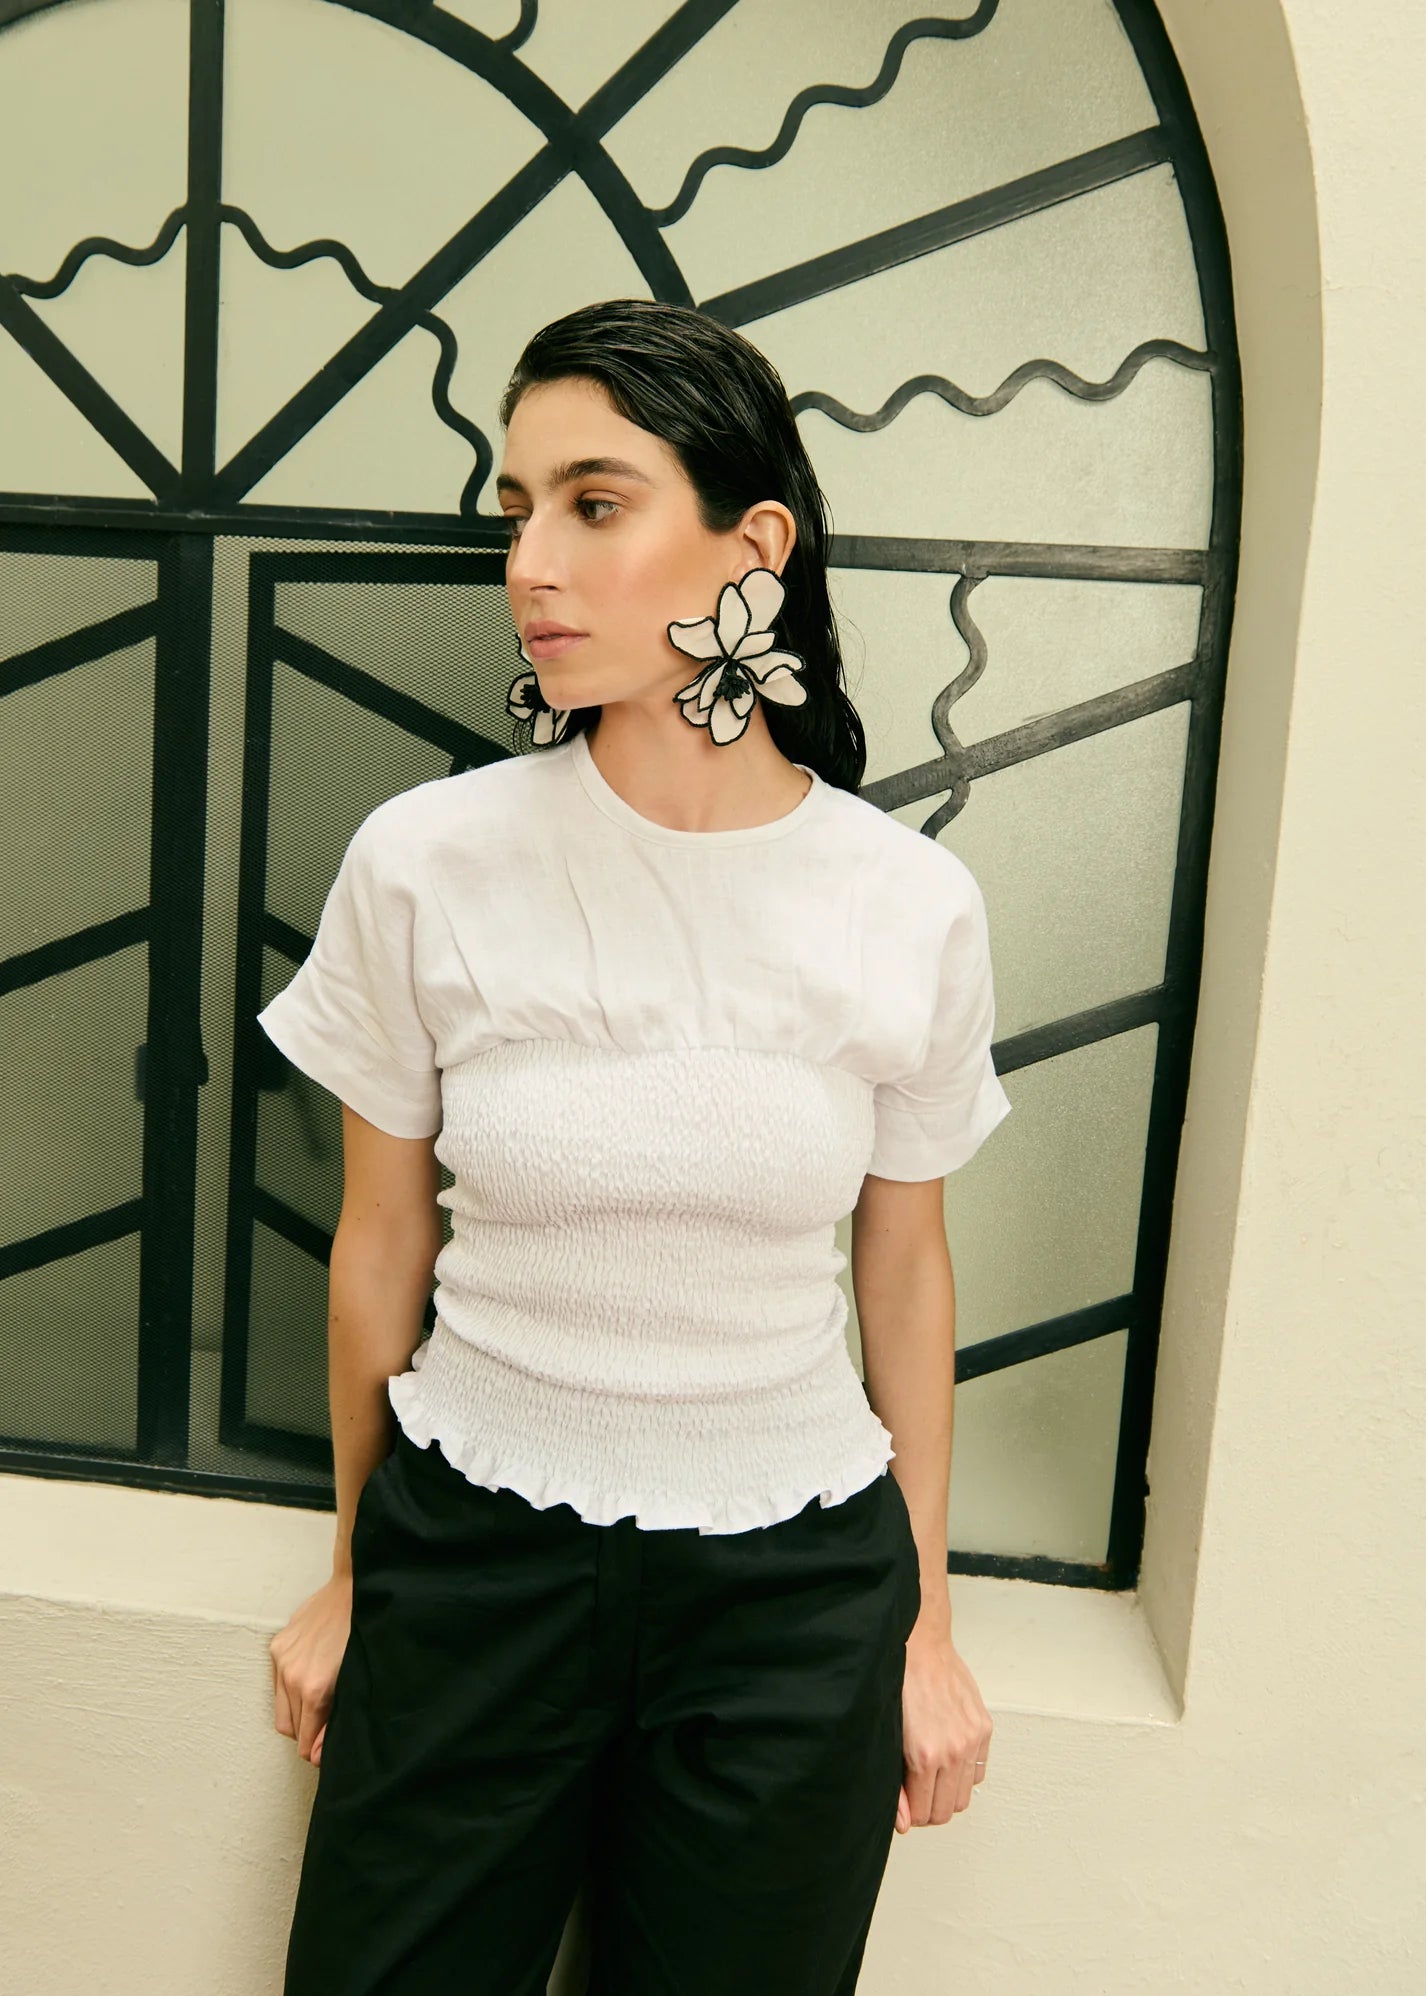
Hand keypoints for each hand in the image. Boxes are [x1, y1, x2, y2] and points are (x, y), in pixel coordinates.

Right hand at [269, 1570, 353, 1766]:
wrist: (353, 1590)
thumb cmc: (364, 1634)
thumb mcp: (357, 1682)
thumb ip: (336, 1721)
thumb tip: (318, 1755)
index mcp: (315, 1689)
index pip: (304, 1742)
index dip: (316, 1749)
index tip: (326, 1748)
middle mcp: (292, 1677)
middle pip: (291, 1730)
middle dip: (307, 1734)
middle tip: (325, 1726)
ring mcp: (282, 1660)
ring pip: (280, 1711)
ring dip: (296, 1715)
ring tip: (318, 1706)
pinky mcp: (277, 1647)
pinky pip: (277, 1685)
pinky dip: (290, 1692)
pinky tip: (309, 1682)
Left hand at [894, 1622, 991, 1830]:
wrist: (920, 1644)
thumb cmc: (897, 1682)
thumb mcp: (887, 1735)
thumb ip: (894, 1784)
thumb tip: (903, 1822)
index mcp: (926, 1755)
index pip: (924, 1814)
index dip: (911, 1815)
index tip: (904, 1805)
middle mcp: (954, 1751)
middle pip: (946, 1811)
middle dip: (928, 1810)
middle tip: (915, 1795)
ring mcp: (972, 1738)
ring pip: (965, 1797)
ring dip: (947, 1795)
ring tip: (931, 1780)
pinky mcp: (984, 1727)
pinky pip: (979, 1771)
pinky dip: (965, 1774)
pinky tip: (948, 1762)